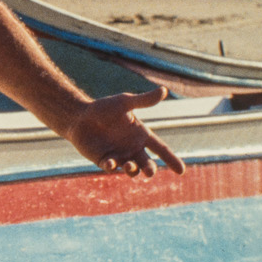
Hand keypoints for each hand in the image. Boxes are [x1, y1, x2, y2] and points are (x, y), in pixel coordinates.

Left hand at [64, 88, 184, 177]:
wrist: (79, 116)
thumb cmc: (103, 108)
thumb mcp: (124, 102)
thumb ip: (143, 100)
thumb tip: (164, 90)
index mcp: (141, 135)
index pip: (161, 149)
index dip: (171, 159)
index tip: (182, 171)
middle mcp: (132, 148)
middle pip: (147, 163)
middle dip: (150, 169)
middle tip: (149, 171)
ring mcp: (119, 156)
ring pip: (132, 169)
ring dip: (132, 170)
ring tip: (129, 165)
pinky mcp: (104, 161)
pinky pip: (111, 168)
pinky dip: (112, 166)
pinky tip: (110, 162)